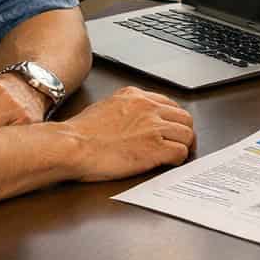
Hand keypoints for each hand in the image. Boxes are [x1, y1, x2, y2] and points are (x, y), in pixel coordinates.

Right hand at [63, 86, 195, 180]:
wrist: (72, 145)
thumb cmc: (80, 133)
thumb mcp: (104, 107)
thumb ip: (124, 109)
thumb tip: (132, 119)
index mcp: (135, 96)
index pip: (168, 104)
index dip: (172, 119)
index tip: (170, 128)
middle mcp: (148, 107)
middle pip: (184, 117)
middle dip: (183, 131)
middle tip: (179, 143)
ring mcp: (153, 127)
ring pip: (187, 134)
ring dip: (184, 146)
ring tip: (176, 154)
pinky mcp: (155, 147)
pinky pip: (180, 152)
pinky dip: (178, 159)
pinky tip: (169, 163)